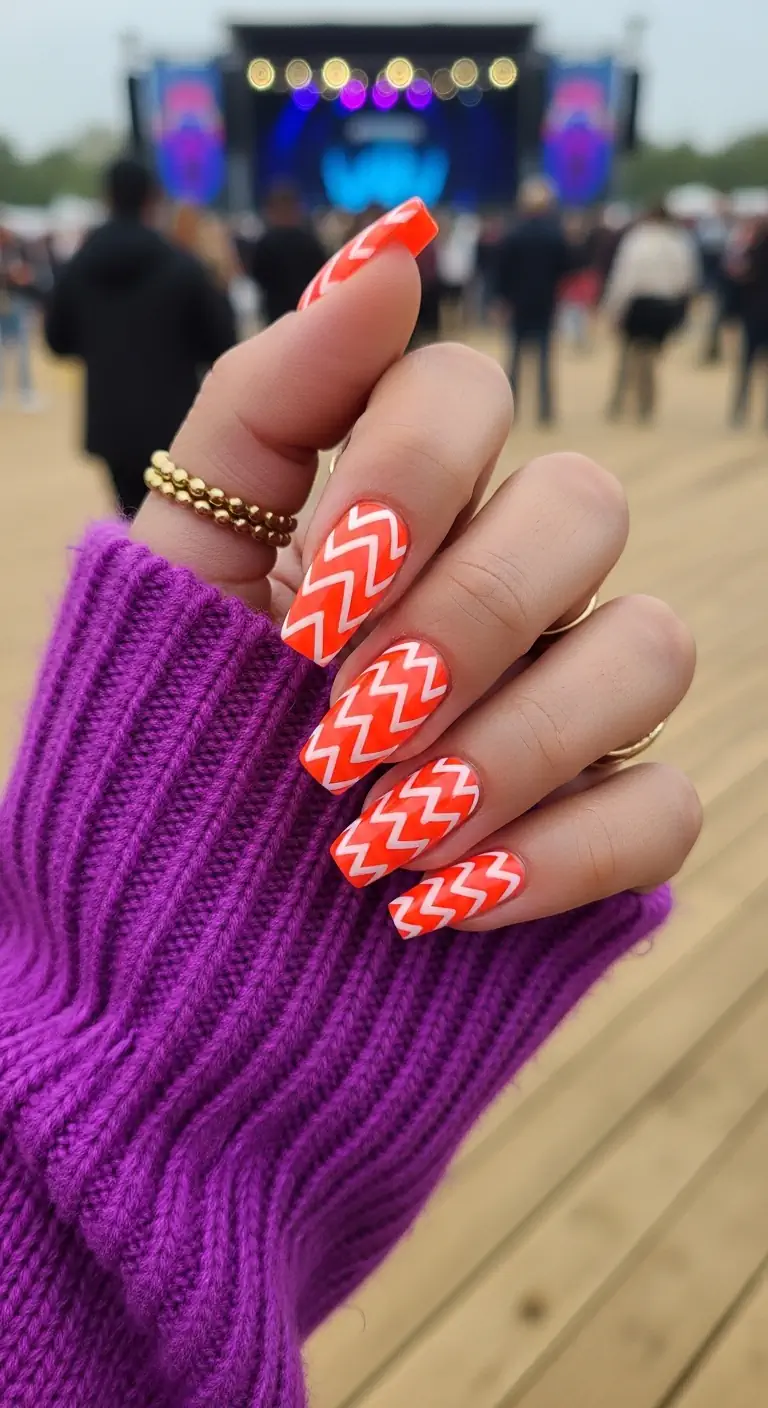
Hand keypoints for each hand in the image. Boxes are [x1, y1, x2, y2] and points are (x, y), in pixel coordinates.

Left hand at [134, 203, 699, 938]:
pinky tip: (438, 904)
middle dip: (462, 621)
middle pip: (584, 509)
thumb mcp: (175, 571)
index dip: (408, 478)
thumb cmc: (163, 751)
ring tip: (379, 841)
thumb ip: (265, 403)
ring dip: (512, 746)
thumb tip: (396, 252)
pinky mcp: (601, 831)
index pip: (465, 391)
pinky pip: (665, 808)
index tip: (311, 609)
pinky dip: (558, 859)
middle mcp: (500, 585)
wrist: (165, 953)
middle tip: (339, 735)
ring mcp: (563, 705)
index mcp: (395, 509)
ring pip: (652, 650)